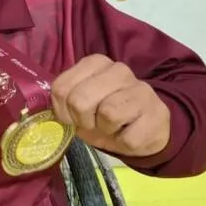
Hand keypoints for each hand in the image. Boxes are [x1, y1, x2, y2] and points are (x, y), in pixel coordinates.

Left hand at [51, 54, 170, 156]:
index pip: (61, 88)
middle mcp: (119, 70)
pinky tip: (128, 133)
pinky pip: (127, 137)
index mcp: (95, 63)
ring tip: (112, 127)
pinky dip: (122, 142)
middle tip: (92, 124)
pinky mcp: (156, 113)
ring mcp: (140, 89)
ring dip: (104, 130)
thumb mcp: (80, 105)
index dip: (62, 110)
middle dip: (82, 120)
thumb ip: (64, 100)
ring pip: (107, 114)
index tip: (72, 117)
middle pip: (79, 100)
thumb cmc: (104, 116)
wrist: (145, 129)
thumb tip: (50, 112)